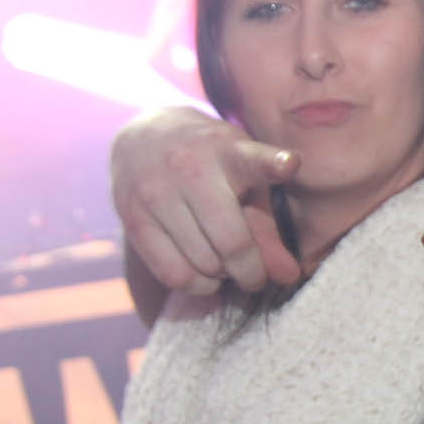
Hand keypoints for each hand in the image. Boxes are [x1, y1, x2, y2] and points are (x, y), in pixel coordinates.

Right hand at [111, 107, 302, 301]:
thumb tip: (289, 276)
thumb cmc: (211, 167)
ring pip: (203, 263)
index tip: (289, 164)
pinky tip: (202, 274)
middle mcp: (191, 168)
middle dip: (251, 272)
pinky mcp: (133, 217)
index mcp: (230, 152)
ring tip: (223, 263)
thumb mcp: (246, 183)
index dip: (275, 164)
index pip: (254, 159)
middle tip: (254, 276)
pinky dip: (196, 285)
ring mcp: (158, 192)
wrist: (143, 138)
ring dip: (221, 276)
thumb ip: (268, 230)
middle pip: (231, 242)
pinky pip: (173, 274)